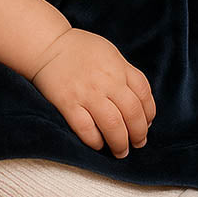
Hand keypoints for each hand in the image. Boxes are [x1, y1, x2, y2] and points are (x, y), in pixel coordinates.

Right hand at [28, 27, 155, 157]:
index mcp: (119, 68)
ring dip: (120, 143)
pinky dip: (95, 141)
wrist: (48, 45)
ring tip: (121, 151)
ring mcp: (87, 93)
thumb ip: (125, 74)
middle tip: (137, 143)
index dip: (149, 113)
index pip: (143, 94)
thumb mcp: (110, 53)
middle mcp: (107, 81)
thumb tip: (139, 104)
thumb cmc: (81, 49)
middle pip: (132, 113)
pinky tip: (99, 143)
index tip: (146, 123)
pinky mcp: (68, 104)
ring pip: (113, 125)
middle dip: (139, 134)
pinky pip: (86, 129)